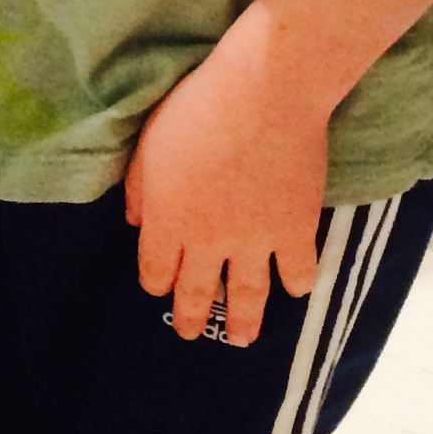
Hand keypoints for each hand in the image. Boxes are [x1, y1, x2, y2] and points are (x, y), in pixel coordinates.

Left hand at [123, 45, 328, 344]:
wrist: (264, 93)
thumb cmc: (199, 107)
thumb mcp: (150, 142)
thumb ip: (139, 187)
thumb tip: (135, 222)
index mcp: (168, 220)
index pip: (156, 269)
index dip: (157, 282)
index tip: (159, 288)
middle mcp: (209, 241)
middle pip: (197, 292)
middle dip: (192, 316)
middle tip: (190, 334)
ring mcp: (255, 241)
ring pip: (248, 295)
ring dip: (245, 321)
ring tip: (244, 340)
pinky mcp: (297, 231)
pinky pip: (297, 272)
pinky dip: (296, 284)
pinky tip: (294, 289)